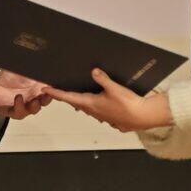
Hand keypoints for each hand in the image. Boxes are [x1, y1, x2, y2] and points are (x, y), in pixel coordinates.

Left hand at [0, 70, 52, 118]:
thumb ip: (32, 66)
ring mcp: (25, 105)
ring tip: (35, 101)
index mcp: (37, 87)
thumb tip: (40, 57)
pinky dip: (20, 106)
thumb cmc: (9, 77)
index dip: (54, 89)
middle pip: (45, 101)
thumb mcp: (21, 69)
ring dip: (35, 106)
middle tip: (48, 95)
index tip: (55, 85)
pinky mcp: (14, 111)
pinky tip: (18, 98)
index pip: (50, 90)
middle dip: (47, 99)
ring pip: (34, 109)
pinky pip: (19, 112)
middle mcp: (33, 97)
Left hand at [44, 69, 172, 132]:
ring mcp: (103, 117)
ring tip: (77, 96)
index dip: (56, 93)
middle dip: (68, 97)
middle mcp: (94, 112)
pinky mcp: (112, 119)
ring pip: (88, 109)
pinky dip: (95, 107)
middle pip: (77, 103)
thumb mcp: (114, 88)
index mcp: (91, 104)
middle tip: (59, 91)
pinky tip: (100, 103)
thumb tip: (93, 71)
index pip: (69, 97)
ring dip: (82, 102)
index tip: (46, 90)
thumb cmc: (129, 104)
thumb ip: (102, 79)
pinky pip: (99, 113)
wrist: (144, 117)